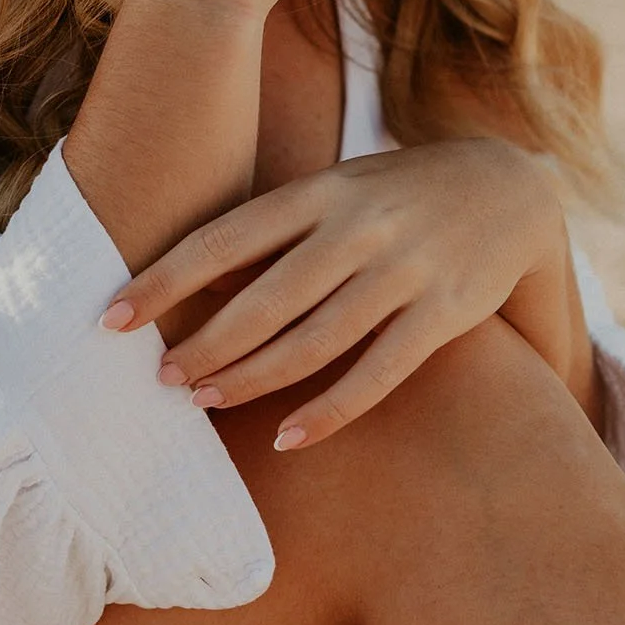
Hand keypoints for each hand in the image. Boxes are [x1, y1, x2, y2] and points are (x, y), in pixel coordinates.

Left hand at [100, 138, 580, 448]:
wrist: (513, 186)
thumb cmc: (397, 194)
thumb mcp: (337, 189)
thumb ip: (277, 232)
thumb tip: (196, 290)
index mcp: (320, 190)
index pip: (223, 238)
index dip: (163, 280)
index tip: (111, 318)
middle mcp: (358, 227)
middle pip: (264, 300)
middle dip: (205, 344)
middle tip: (162, 379)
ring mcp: (404, 270)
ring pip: (314, 341)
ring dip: (253, 379)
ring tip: (205, 403)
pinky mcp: (444, 313)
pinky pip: (378, 373)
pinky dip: (329, 410)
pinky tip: (287, 437)